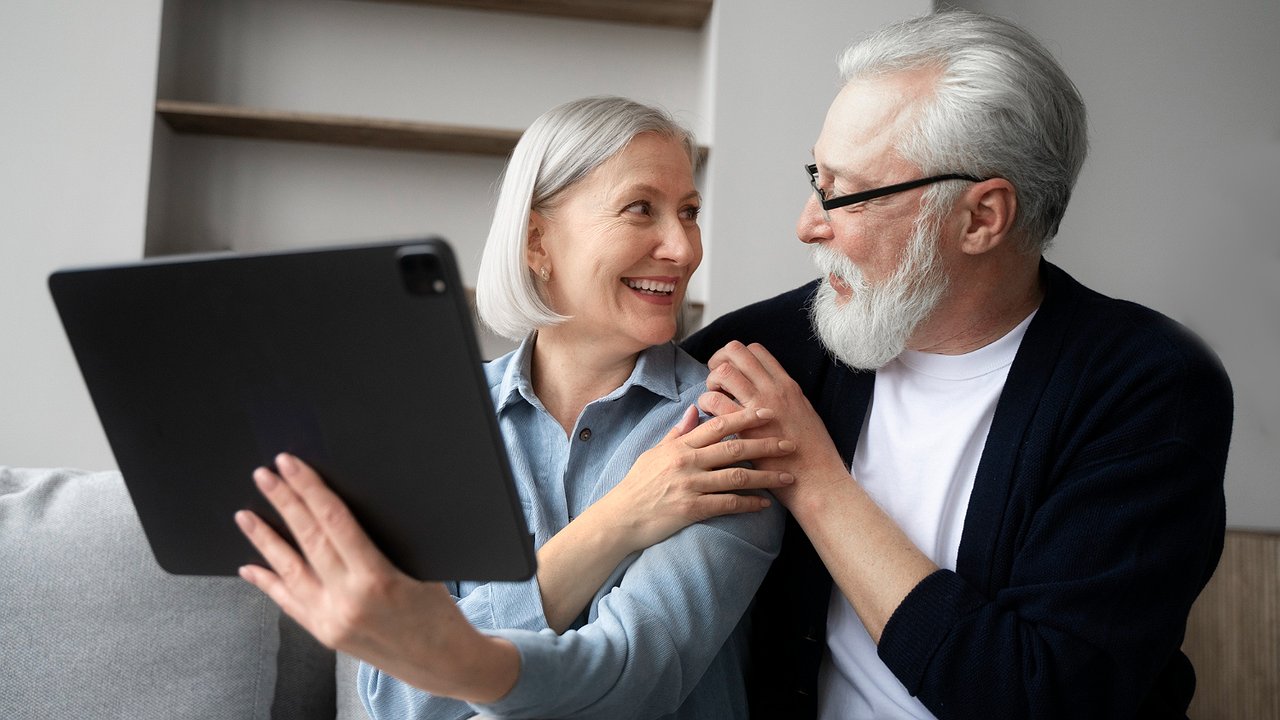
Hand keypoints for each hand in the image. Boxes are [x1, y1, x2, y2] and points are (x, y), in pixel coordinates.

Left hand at [235, 453, 516, 702]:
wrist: (441, 663)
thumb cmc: (438, 612)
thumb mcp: (421, 568)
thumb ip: (383, 544)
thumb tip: (345, 509)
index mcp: (377, 579)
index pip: (334, 522)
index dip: (310, 489)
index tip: (291, 465)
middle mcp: (348, 600)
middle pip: (308, 540)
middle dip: (284, 502)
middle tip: (264, 475)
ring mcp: (331, 620)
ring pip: (289, 571)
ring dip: (264, 540)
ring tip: (244, 515)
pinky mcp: (325, 635)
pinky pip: (289, 603)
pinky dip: (268, 583)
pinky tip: (251, 567)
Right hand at [588, 403, 796, 554]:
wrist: (620, 518)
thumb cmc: (637, 485)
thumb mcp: (654, 453)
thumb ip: (678, 433)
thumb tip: (695, 409)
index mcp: (679, 445)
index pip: (718, 425)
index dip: (745, 417)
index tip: (768, 413)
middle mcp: (686, 462)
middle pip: (733, 447)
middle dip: (765, 444)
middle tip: (790, 444)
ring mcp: (689, 485)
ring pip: (736, 475)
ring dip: (766, 476)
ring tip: (787, 476)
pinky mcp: (691, 509)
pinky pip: (726, 504)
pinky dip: (748, 503)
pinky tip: (765, 504)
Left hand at [700, 341, 848, 508]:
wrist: (816, 478)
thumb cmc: (812, 451)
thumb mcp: (804, 413)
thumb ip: (784, 398)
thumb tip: (766, 389)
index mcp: (787, 385)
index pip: (755, 350)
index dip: (736, 356)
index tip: (731, 371)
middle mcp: (773, 388)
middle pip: (736, 351)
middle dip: (719, 360)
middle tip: (716, 381)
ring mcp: (759, 406)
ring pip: (723, 371)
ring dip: (711, 381)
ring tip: (713, 398)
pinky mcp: (745, 427)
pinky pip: (715, 400)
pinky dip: (707, 403)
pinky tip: (711, 416)